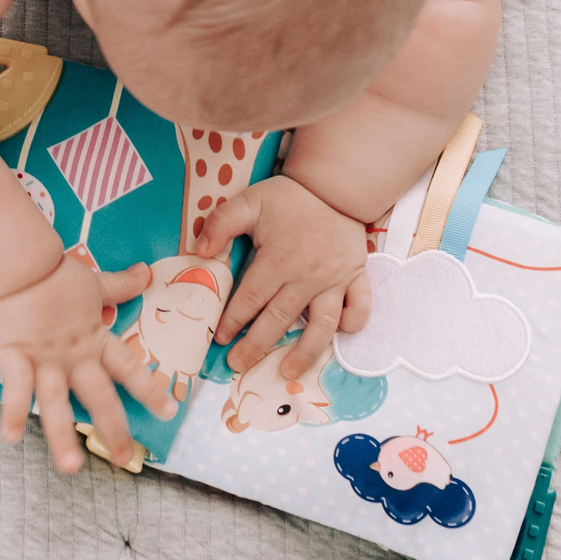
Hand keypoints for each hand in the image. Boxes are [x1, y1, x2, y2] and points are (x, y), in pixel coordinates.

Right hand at [0, 250, 172, 473]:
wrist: (16, 261)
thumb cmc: (54, 272)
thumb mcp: (91, 280)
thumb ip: (119, 285)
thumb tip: (146, 272)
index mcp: (93, 339)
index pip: (127, 368)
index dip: (149, 390)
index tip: (168, 412)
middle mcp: (73, 357)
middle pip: (97, 397)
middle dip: (112, 428)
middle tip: (124, 459)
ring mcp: (44, 361)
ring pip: (56, 405)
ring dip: (62, 437)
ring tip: (70, 467)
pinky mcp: (15, 358)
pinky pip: (15, 391)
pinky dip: (13, 413)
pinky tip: (11, 438)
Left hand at [201, 173, 371, 381]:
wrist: (333, 187)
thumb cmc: (288, 197)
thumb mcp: (247, 201)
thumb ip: (221, 224)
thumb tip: (200, 251)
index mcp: (277, 261)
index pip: (251, 299)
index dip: (233, 320)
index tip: (220, 339)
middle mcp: (306, 278)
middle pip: (278, 319)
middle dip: (256, 346)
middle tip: (238, 365)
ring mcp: (335, 281)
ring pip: (321, 326)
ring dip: (304, 353)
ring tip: (286, 372)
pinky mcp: (358, 278)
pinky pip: (359, 309)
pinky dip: (352, 325)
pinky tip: (339, 337)